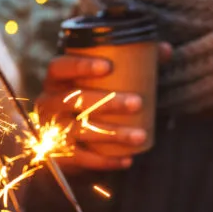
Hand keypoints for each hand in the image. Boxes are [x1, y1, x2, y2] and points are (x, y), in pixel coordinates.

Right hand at [37, 43, 171, 170]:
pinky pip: (80, 159)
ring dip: (112, 133)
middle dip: (108, 101)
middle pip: (73, 100)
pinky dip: (105, 161)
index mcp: (55, 81)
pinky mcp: (57, 154)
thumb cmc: (89, 102)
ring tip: (140, 136)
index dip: (80, 65)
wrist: (63, 143)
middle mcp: (47, 103)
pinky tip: (127, 160)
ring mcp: (50, 130)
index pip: (59, 67)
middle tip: (138, 103)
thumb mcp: (102, 82)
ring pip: (78, 131)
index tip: (108, 66)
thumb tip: (165, 50)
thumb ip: (131, 64)